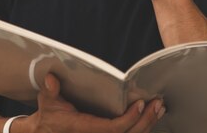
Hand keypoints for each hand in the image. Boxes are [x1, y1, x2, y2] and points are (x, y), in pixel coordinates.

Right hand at [17, 73, 164, 132]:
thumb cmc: (49, 116)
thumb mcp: (47, 102)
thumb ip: (50, 91)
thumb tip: (51, 79)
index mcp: (83, 129)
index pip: (111, 129)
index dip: (128, 119)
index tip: (140, 104)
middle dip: (145, 121)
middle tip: (158, 104)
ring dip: (148, 124)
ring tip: (159, 108)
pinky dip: (142, 128)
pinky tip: (151, 118)